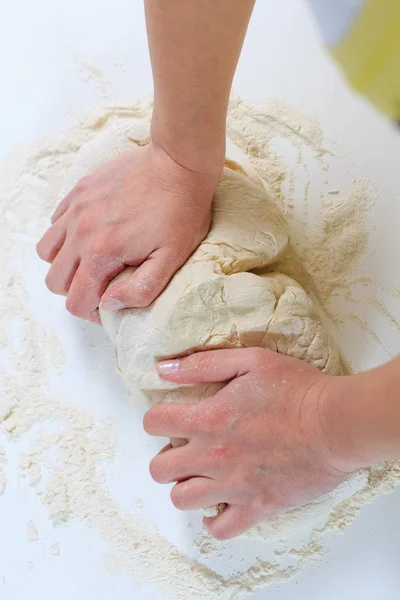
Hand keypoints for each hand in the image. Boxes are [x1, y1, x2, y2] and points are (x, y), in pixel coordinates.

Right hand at [37, 142, 219, 322]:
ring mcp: (76, 208)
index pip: (76, 301)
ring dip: (65, 264)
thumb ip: (141, 289)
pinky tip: (91, 234)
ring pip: (47, 251)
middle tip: (101, 285)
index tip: (109, 306)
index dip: (91, 313)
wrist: (178, 163)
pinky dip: (66, 235)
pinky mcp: (79, 191)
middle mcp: (81, 231)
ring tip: (91, 261)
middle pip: (55, 280)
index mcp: (102, 252)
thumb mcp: (172, 258)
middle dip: (75, 291)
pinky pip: (55, 222)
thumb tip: (110, 304)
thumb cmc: (181, 211)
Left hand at [143, 348, 353, 539]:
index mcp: (209, 418)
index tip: (170, 418)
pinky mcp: (257, 506)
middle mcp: (213, 456)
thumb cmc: (297, 389)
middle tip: (187, 448)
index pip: (154, 423)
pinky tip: (220, 503)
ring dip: (186, 486)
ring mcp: (234, 486)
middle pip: (159, 469)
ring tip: (202, 474)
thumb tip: (162, 368)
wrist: (337, 424)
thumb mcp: (250, 361)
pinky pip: (220, 529)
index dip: (157, 419)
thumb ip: (203, 364)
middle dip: (166, 456)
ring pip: (182, 500)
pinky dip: (213, 520)